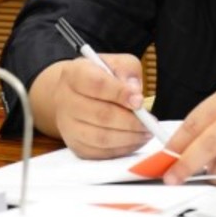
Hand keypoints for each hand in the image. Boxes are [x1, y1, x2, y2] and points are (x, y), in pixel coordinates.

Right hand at [28, 54, 151, 158]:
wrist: (71, 94)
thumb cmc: (98, 76)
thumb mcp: (114, 63)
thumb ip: (127, 71)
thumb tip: (135, 92)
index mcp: (74, 75)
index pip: (97, 84)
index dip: (120, 93)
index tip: (140, 101)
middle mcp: (66, 101)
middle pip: (100, 115)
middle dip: (130, 121)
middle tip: (150, 122)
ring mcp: (68, 126)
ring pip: (101, 138)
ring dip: (129, 138)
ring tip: (146, 132)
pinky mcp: (75, 145)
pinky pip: (100, 153)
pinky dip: (121, 149)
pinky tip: (135, 140)